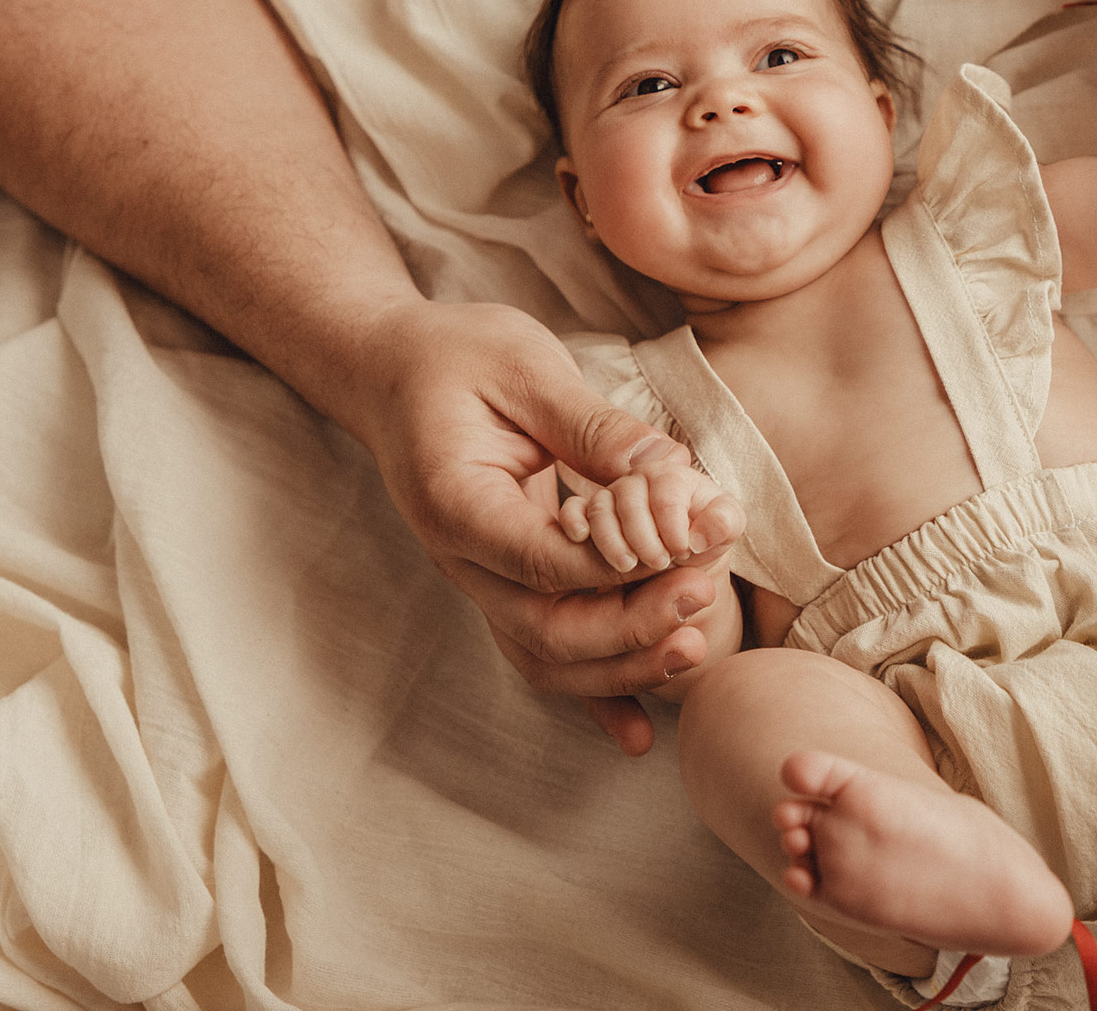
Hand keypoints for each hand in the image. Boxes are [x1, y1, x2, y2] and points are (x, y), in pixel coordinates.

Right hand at [336, 297, 716, 755]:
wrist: (392, 370)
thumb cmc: (455, 358)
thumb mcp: (523, 364)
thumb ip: (592, 425)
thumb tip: (671, 471)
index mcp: (455, 503)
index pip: (537, 559)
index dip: (615, 568)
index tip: (686, 550)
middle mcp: (461, 559)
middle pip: (543, 629)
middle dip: (630, 627)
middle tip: (704, 590)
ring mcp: (480, 581)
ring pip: (547, 657)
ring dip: (623, 666)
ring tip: (696, 645)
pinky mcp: (506, 586)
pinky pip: (547, 655)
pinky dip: (595, 699)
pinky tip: (641, 738)